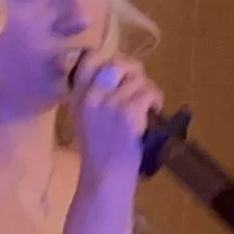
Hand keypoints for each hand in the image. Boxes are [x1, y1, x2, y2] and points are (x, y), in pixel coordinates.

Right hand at [68, 55, 161, 191]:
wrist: (105, 176)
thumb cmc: (98, 150)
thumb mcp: (83, 117)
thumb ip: (93, 94)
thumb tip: (115, 69)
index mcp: (77, 95)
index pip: (89, 58)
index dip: (109, 57)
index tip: (119, 70)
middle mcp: (91, 95)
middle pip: (119, 63)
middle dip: (134, 71)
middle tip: (139, 86)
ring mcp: (110, 103)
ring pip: (138, 78)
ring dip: (147, 90)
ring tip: (146, 105)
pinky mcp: (129, 112)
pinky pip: (149, 91)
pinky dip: (156, 99)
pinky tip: (154, 109)